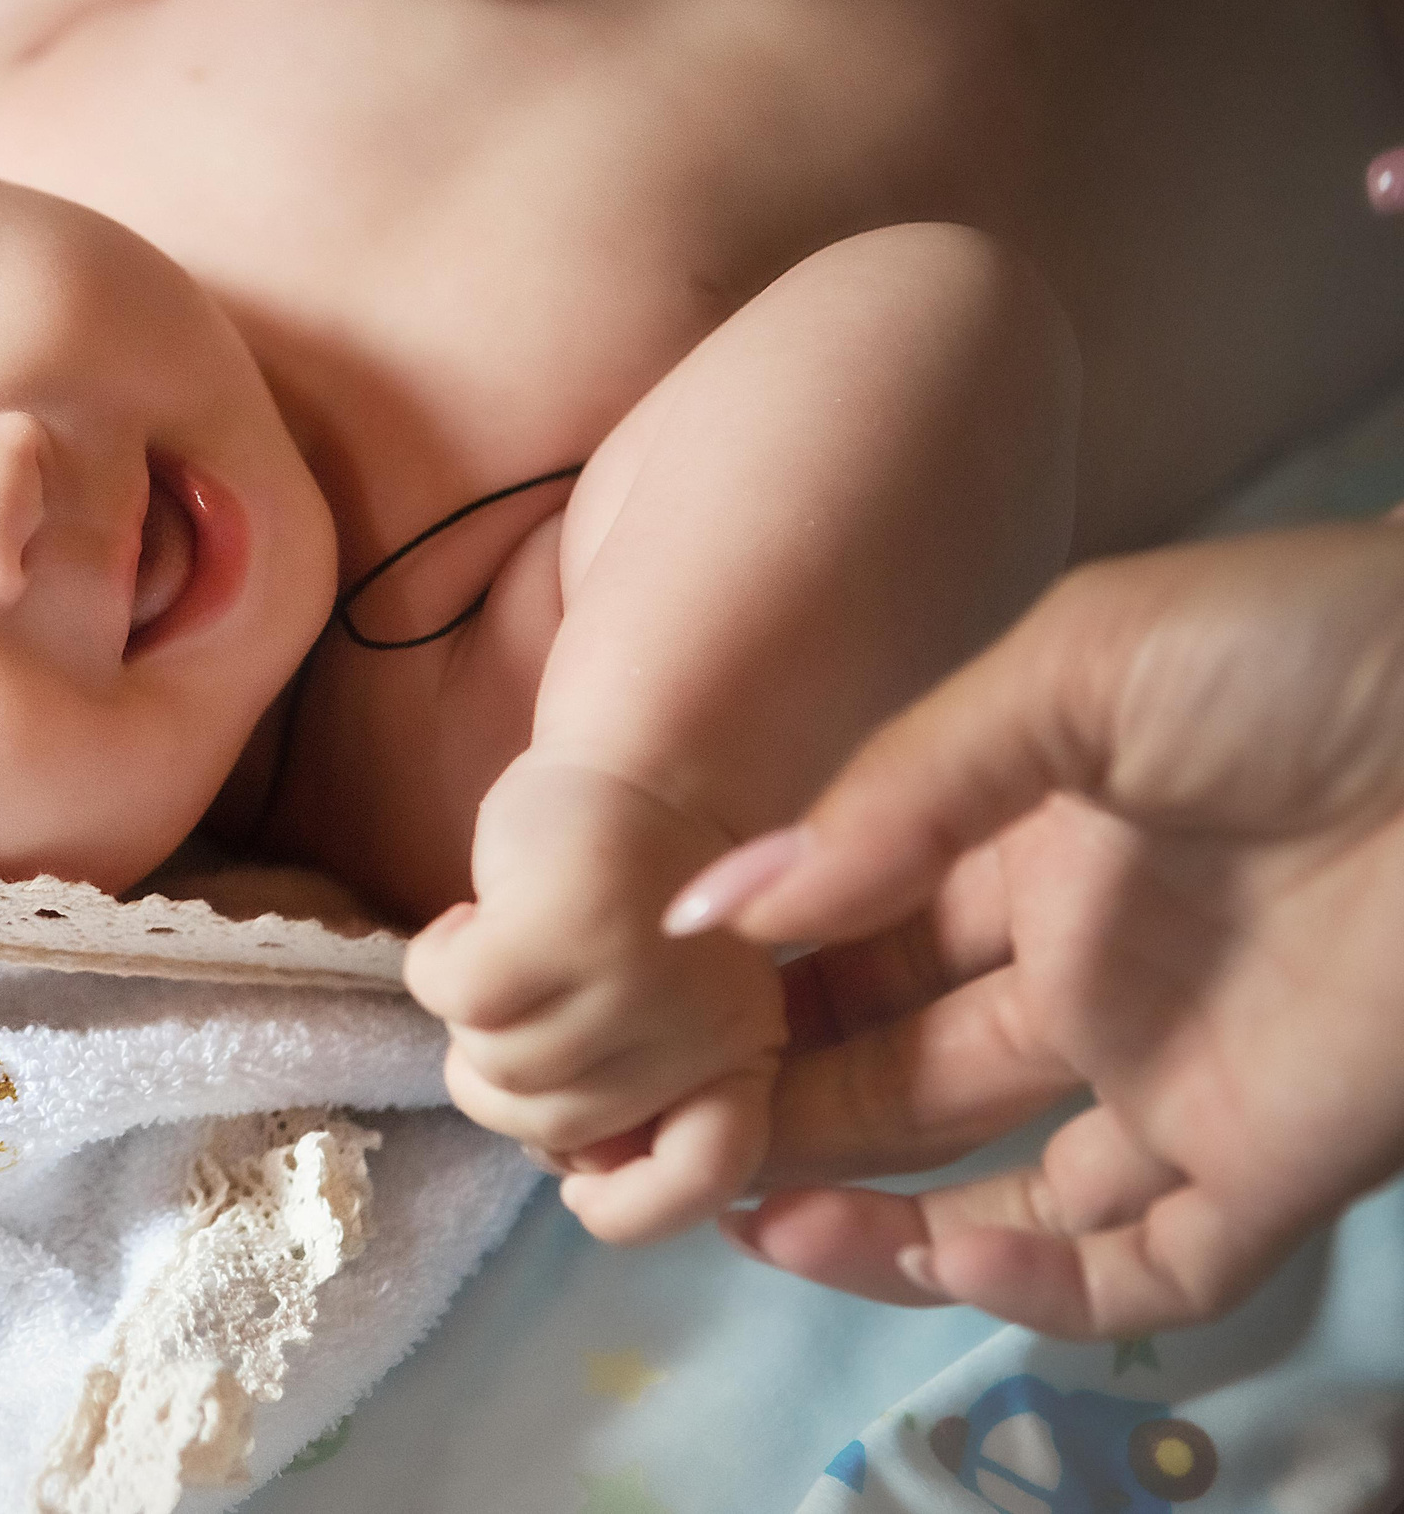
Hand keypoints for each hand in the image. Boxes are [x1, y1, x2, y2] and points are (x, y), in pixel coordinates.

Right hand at [405, 756, 785, 1242]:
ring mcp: (635, 978)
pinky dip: (436, 968)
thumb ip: (630, 1090)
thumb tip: (568, 1172)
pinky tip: (465, 924)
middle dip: (504, 1080)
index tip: (580, 1185)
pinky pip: (455, 1002)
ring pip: (497, 1071)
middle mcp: (706, 1028)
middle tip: (513, 1008)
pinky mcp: (562, 926)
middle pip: (556, 1129)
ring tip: (494, 953)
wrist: (649, 755)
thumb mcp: (661, 1011)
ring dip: (467, 1022)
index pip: (706, 1177)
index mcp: (745, 1057)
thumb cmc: (642, 891)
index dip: (634, 1205)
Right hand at [673, 523, 1403, 1335]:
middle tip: (650, 1133)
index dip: (747, 981)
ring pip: (993, 1186)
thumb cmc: (1308, 658)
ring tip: (742, 1213)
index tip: (635, 1009)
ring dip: (864, 1214)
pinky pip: (1143, 1264)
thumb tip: (706, 907)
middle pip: (890, 1067)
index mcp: (1021, 842)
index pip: (849, 936)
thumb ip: (894, 791)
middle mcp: (1079, 966)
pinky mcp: (1275, 1164)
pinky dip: (1038, 1286)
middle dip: (769, 1102)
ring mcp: (1174, 1074)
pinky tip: (939, 1249)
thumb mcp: (1071, 669)